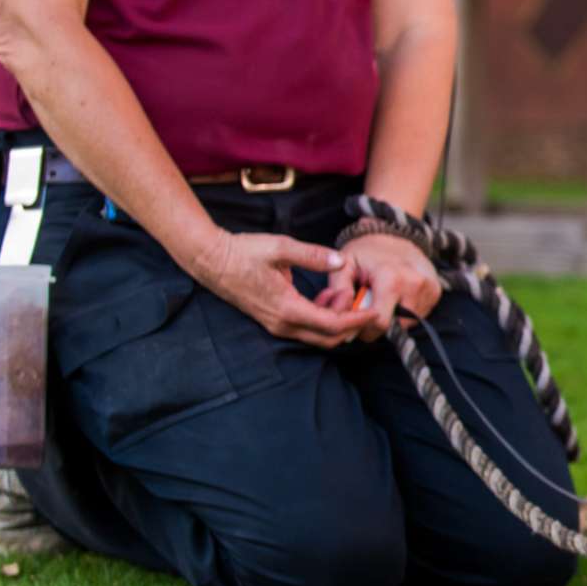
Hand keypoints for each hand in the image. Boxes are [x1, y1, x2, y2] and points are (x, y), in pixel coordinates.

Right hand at [192, 232, 372, 348]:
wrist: (211, 260)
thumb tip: (341, 261)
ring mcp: (276, 325)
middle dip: (351, 325)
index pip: (332, 326)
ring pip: (316, 335)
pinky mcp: (272, 320)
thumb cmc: (243, 252)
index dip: (357, 321)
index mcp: (287, 309)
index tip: (375, 313)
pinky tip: (325, 296)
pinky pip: (305, 328)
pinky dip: (322, 318)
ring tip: (341, 294)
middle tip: (365, 304)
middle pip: (327, 338)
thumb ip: (314, 256)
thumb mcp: (281, 247)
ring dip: (336, 321)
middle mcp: (282, 324)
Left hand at [318, 232, 443, 340]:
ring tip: (384, 299)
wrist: (393, 233)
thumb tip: (342, 319)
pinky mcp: (436, 291)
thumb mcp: (343, 266)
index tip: (358, 321)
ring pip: (408, 323)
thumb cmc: (365, 251)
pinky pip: (419, 315)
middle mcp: (415, 283)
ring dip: (393, 318)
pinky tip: (397, 296)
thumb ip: (339, 292)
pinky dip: (405, 312)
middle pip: (396, 326)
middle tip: (370, 308)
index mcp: (391, 278)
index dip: (366, 329)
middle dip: (380, 324)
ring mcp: (429, 288)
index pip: (381, 323)